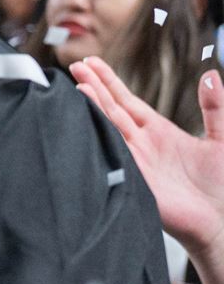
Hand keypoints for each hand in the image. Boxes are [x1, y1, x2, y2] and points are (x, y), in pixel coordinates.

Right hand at [72, 56, 223, 268]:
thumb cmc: (221, 185)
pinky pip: (111, 152)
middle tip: (75, 66)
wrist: (219, 220)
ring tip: (76, 85)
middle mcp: (141, 143)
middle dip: (93, 86)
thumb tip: (210, 76)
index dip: (109, 81)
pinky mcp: (133, 177)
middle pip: (111, 108)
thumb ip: (215, 107)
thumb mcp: (222, 139)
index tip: (92, 63)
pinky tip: (85, 120)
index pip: (127, 101)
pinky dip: (97, 135)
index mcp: (158, 132)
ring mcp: (134, 159)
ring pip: (107, 126)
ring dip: (92, 105)